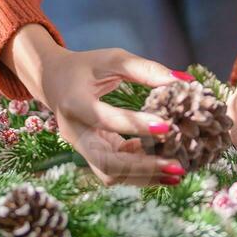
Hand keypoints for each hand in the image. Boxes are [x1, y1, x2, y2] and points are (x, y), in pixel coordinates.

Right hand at [4, 24, 182, 185]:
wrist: (52, 80)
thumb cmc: (85, 66)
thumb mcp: (112, 60)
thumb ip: (146, 69)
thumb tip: (184, 82)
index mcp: (74, 103)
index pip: (106, 120)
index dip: (136, 125)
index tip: (167, 126)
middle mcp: (74, 133)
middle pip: (106, 163)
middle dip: (143, 168)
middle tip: (177, 167)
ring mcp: (81, 148)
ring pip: (111, 173)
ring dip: (144, 176)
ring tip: (177, 173)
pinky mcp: (91, 154)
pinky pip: (115, 170)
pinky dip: (140, 170)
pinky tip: (163, 162)